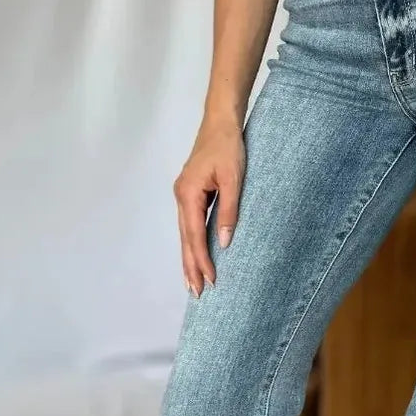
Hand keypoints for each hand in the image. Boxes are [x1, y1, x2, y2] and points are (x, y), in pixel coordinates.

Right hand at [172, 113, 245, 295]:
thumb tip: (225, 241)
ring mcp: (184, 194)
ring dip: (189, 257)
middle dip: (190, 266)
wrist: (220, 122)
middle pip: (185, 239)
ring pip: (185, 233)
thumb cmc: (228, 146)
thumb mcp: (234, 179)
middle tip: (196, 293)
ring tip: (192, 282)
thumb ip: (229, 211)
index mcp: (188, 193)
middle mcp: (181, 196)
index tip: (209, 280)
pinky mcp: (190, 192)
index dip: (202, 260)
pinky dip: (192, 242)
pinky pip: (190, 223)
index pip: (195, 235)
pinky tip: (196, 254)